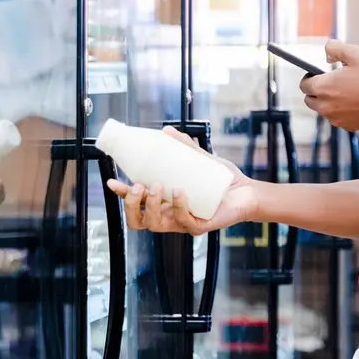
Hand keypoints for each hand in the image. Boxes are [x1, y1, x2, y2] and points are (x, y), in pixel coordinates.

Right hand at [105, 127, 257, 235]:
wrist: (246, 191)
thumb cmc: (221, 180)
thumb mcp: (200, 160)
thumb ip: (184, 147)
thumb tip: (166, 130)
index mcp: (164, 202)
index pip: (136, 203)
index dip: (122, 195)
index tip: (112, 182)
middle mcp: (169, 215)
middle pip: (138, 221)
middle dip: (132, 204)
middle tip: (138, 186)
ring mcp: (182, 223)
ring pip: (155, 225)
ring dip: (153, 206)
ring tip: (160, 187)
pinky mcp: (198, 227)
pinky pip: (182, 221)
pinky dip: (178, 206)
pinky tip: (180, 192)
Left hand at [299, 40, 358, 131]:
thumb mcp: (357, 54)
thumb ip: (336, 49)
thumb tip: (327, 51)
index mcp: (324, 87)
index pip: (304, 85)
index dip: (310, 77)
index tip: (320, 73)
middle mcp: (326, 106)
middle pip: (310, 100)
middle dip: (317, 91)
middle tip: (334, 82)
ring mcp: (337, 119)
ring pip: (324, 110)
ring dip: (330, 102)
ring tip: (349, 91)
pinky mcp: (349, 126)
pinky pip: (339, 118)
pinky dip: (343, 111)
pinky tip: (358, 102)